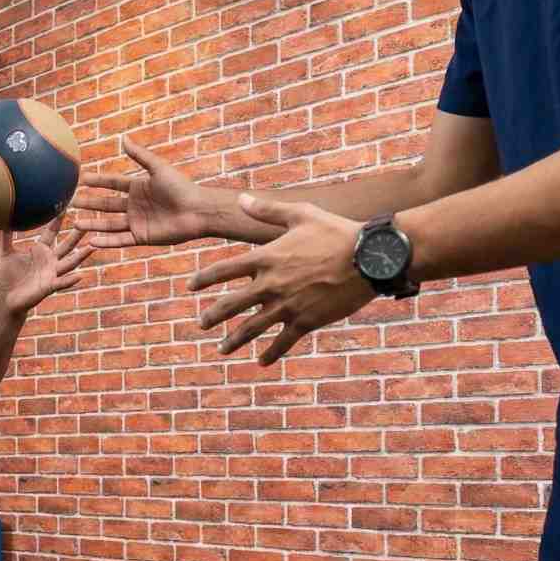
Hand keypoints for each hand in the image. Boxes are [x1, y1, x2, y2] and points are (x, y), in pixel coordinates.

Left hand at [0, 219, 91, 315]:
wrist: (6, 299)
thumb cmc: (7, 277)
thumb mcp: (5, 253)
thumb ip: (5, 236)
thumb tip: (1, 217)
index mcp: (41, 250)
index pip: (52, 232)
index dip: (58, 220)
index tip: (64, 205)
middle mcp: (50, 260)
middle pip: (67, 245)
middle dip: (77, 235)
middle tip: (87, 222)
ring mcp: (52, 274)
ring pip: (70, 262)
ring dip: (82, 256)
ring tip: (92, 247)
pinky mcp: (49, 287)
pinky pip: (62, 283)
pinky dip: (70, 280)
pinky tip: (80, 275)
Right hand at [71, 136, 207, 247]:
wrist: (198, 211)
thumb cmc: (181, 187)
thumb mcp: (158, 169)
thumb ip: (140, 156)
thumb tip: (123, 139)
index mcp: (138, 188)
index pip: (112, 184)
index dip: (98, 181)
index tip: (81, 179)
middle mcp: (135, 206)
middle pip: (106, 205)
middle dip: (89, 204)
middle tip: (70, 202)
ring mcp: (137, 222)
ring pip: (109, 224)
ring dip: (93, 224)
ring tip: (75, 223)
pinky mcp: (141, 237)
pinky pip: (120, 240)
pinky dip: (107, 242)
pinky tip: (92, 241)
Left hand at [190, 195, 374, 364]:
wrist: (369, 258)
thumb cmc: (336, 231)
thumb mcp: (300, 214)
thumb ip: (267, 210)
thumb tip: (241, 198)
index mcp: (265, 258)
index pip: (223, 270)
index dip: (203, 279)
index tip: (190, 287)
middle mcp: (270, 285)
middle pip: (230, 304)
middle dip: (212, 316)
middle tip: (201, 324)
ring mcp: (286, 306)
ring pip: (251, 328)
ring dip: (234, 341)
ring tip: (221, 350)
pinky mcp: (305, 322)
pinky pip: (282, 342)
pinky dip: (271, 353)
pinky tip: (261, 362)